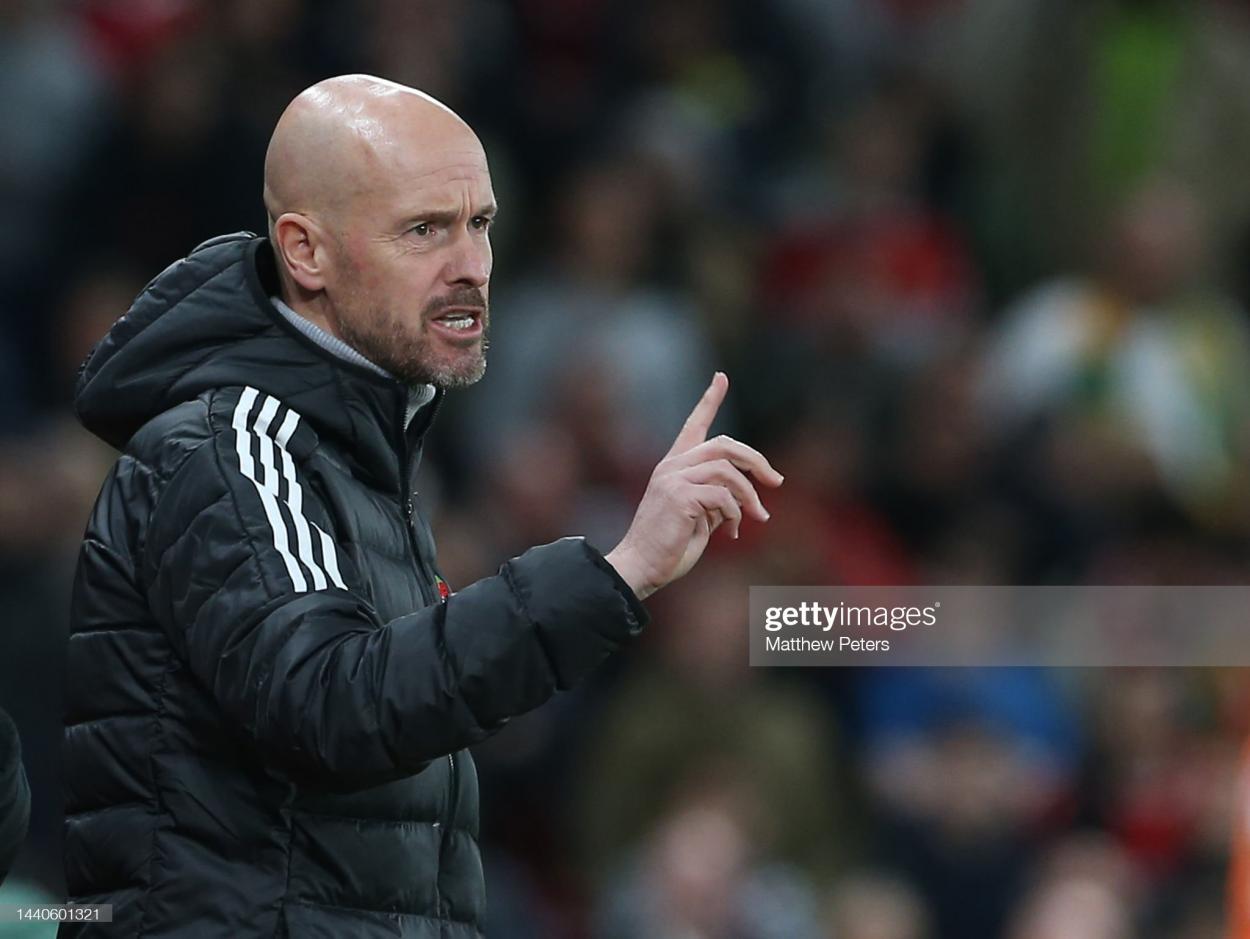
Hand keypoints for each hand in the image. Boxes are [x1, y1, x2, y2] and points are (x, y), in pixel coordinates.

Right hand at [605, 372, 782, 599]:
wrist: (642, 565)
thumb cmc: (669, 546)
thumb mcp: (700, 516)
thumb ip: (717, 498)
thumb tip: (746, 497)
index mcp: (674, 466)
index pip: (694, 425)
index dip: (709, 399)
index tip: (721, 377)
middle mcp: (672, 466)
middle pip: (725, 445)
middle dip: (757, 461)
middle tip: (776, 483)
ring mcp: (673, 478)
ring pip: (728, 471)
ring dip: (749, 496)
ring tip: (756, 518)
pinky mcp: (679, 496)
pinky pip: (723, 497)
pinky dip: (735, 515)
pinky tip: (729, 534)